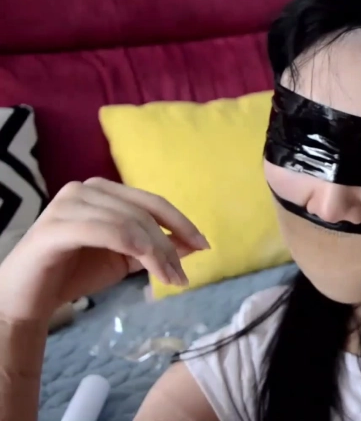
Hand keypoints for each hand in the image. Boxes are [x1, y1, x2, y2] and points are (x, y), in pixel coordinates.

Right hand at [0, 178, 208, 321]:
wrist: (27, 298)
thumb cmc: (74, 273)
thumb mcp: (125, 259)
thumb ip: (155, 248)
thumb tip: (194, 244)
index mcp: (102, 191)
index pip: (151, 202)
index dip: (181, 222)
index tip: (204, 245)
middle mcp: (84, 190)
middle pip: (144, 213)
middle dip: (171, 244)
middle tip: (183, 275)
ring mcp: (68, 204)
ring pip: (130, 223)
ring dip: (158, 253)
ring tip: (171, 279)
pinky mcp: (56, 226)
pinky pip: (108, 232)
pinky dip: (136, 250)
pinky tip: (152, 269)